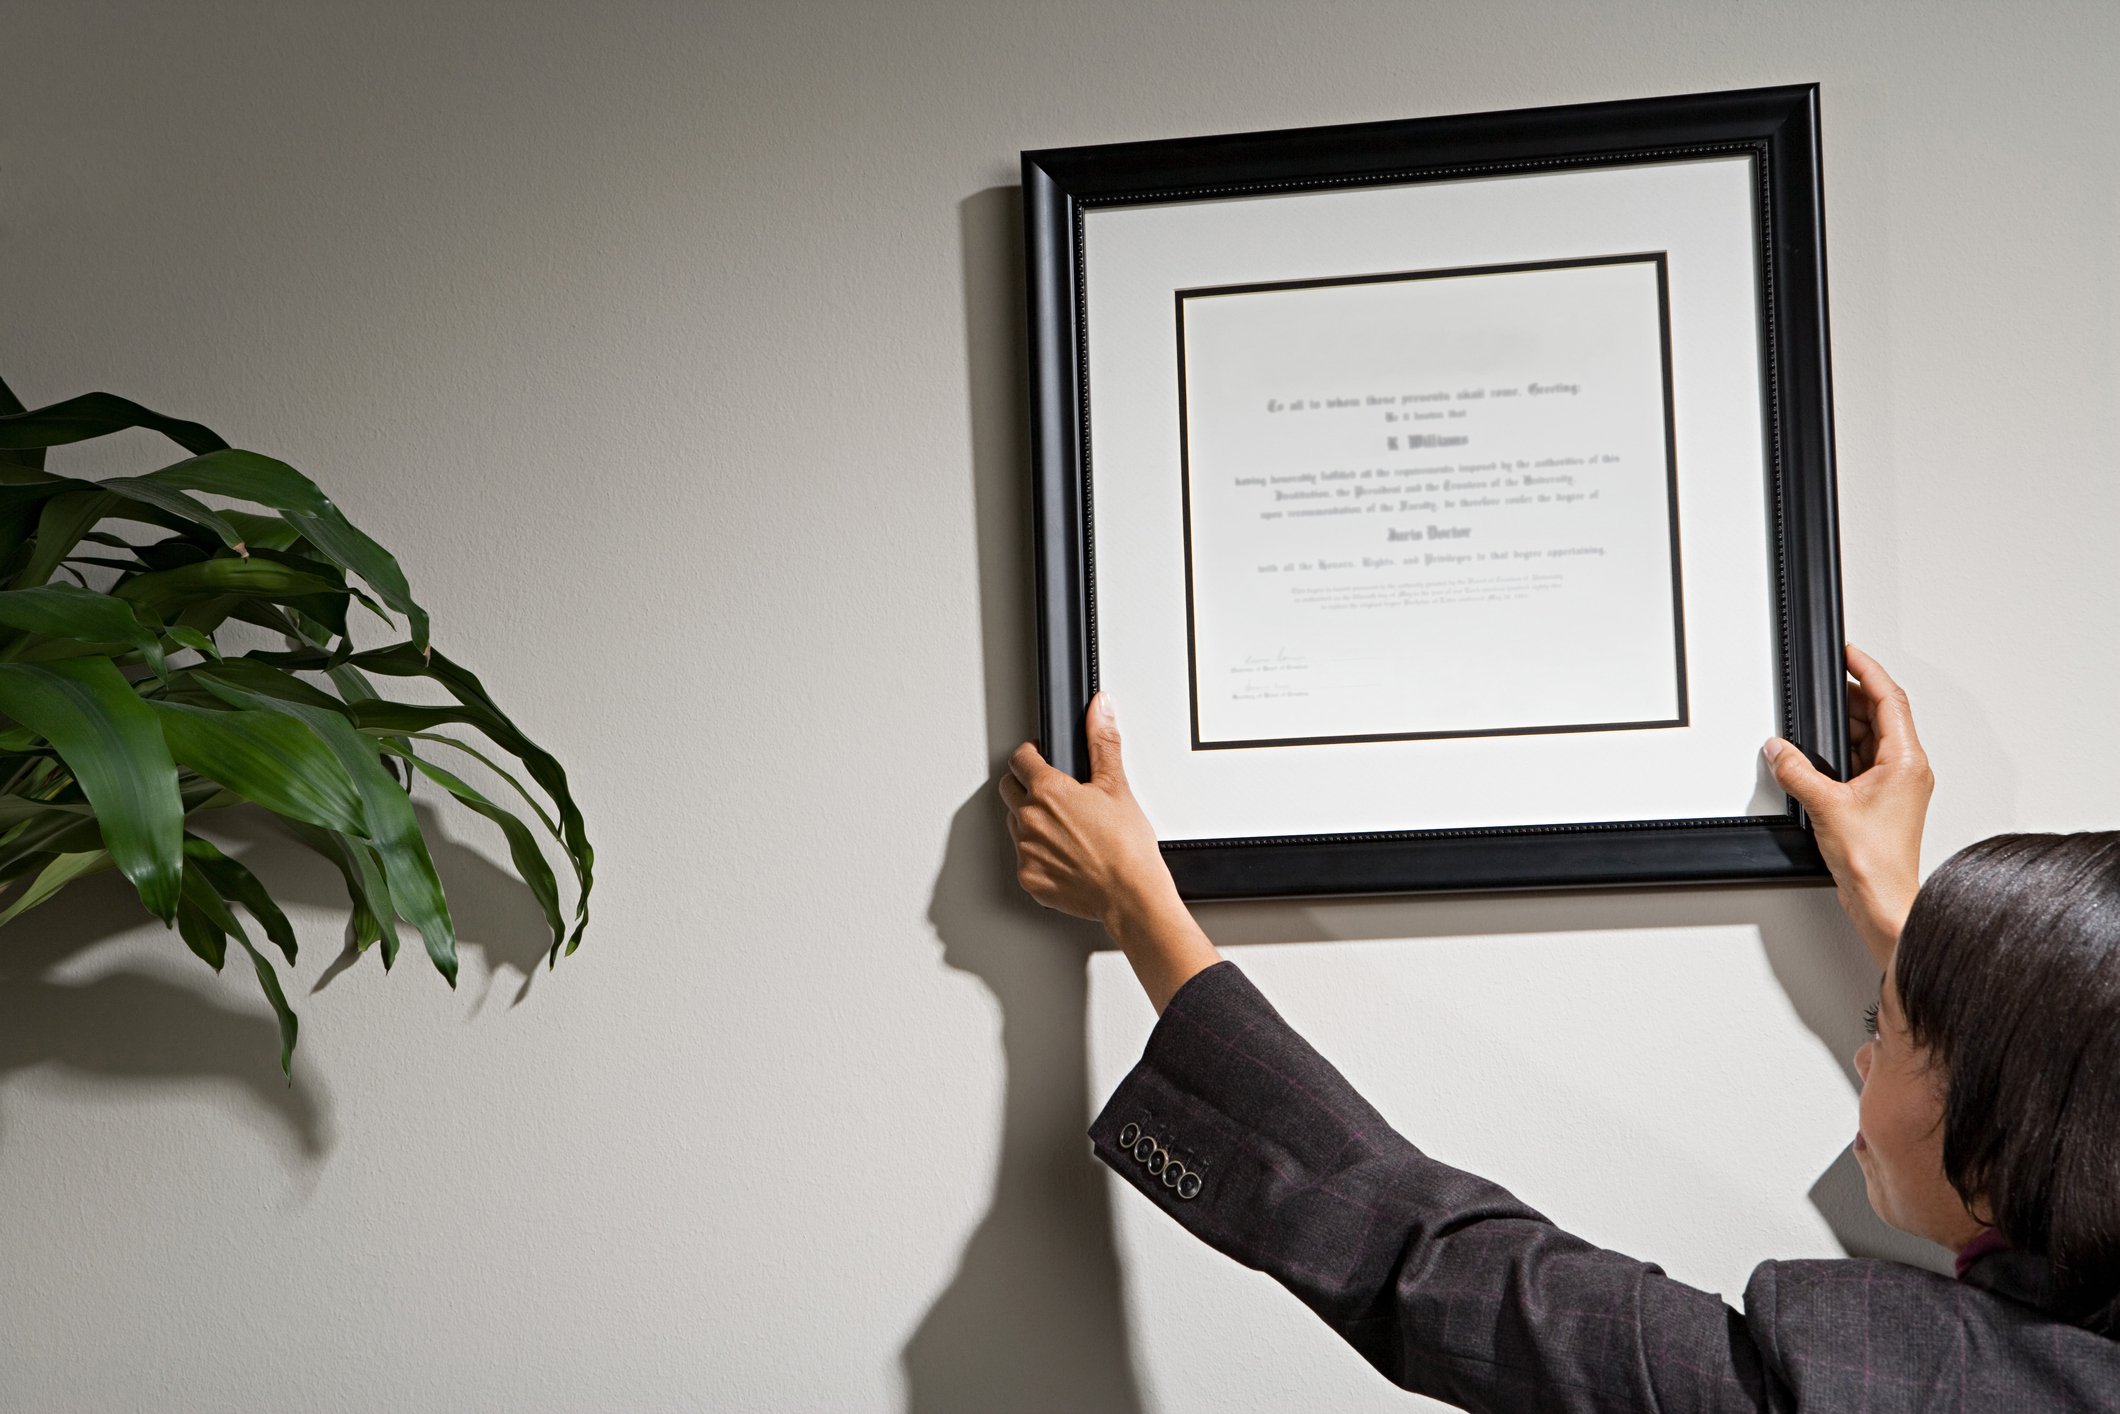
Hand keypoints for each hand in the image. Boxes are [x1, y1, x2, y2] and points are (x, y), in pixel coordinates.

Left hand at [1001, 691, 1172, 928]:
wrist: (1130, 895)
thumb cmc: (1126, 847)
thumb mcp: (1116, 785)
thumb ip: (1102, 742)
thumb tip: (1100, 708)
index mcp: (1047, 791)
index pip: (1020, 759)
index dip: (1032, 753)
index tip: (1042, 757)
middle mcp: (1029, 820)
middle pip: (1010, 789)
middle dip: (1027, 784)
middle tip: (1056, 792)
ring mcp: (1026, 852)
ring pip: (1016, 824)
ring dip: (1031, 819)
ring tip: (1066, 827)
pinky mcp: (1029, 878)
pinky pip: (1025, 858)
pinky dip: (1040, 854)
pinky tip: (1065, 854)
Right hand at [1763, 644, 1933, 968]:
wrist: (1883, 899)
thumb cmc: (1874, 860)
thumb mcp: (1825, 805)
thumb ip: (1796, 770)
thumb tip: (1779, 749)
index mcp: (1906, 760)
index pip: (1889, 699)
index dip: (1868, 671)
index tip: (1849, 653)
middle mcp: (1907, 770)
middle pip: (1881, 716)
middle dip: (1850, 699)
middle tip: (1824, 686)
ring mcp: (1897, 786)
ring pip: (1871, 740)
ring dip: (1844, 729)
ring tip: (1813, 726)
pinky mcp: (1883, 802)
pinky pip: (1863, 763)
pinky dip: (1841, 754)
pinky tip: (1816, 759)